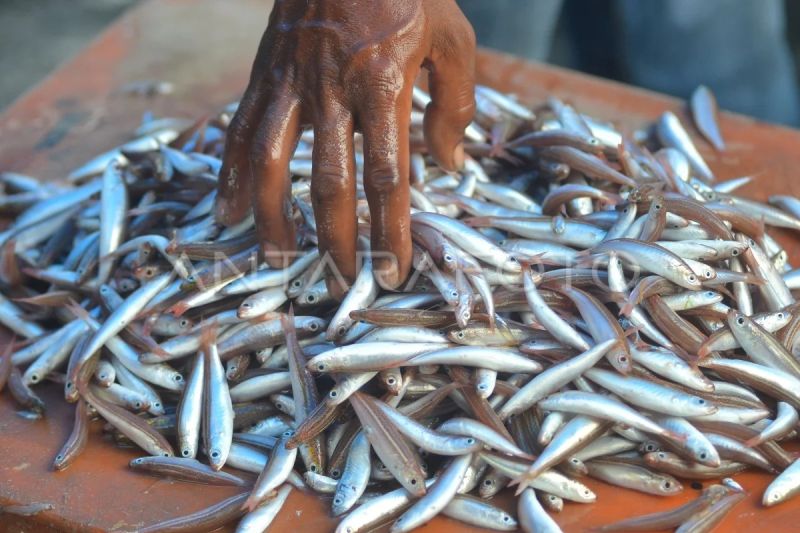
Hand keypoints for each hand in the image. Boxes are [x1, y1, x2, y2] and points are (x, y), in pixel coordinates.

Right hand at [217, 0, 475, 291]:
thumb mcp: (453, 39)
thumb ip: (454, 105)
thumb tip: (450, 164)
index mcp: (384, 85)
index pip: (387, 175)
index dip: (389, 229)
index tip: (393, 271)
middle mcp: (332, 89)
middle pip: (328, 182)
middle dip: (337, 240)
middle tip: (342, 282)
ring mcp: (291, 81)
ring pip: (270, 162)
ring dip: (273, 217)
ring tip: (278, 260)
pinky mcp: (265, 72)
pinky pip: (241, 128)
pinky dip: (231, 173)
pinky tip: (227, 209)